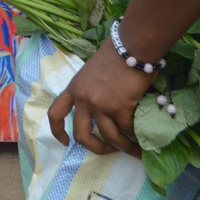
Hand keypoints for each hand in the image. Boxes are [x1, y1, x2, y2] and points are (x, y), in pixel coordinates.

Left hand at [48, 42, 155, 157]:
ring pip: (109, 136)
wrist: (130, 47)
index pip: (56, 113)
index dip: (58, 131)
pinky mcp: (119, 107)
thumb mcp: (91, 73)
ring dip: (123, 148)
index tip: (65, 142)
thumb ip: (91, 89)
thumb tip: (103, 107)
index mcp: (73, 89)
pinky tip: (144, 141)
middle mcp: (82, 99)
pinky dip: (136, 138)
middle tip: (109, 151)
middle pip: (81, 134)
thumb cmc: (114, 56)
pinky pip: (127, 129)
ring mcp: (99, 104)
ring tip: (135, 151)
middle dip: (95, 148)